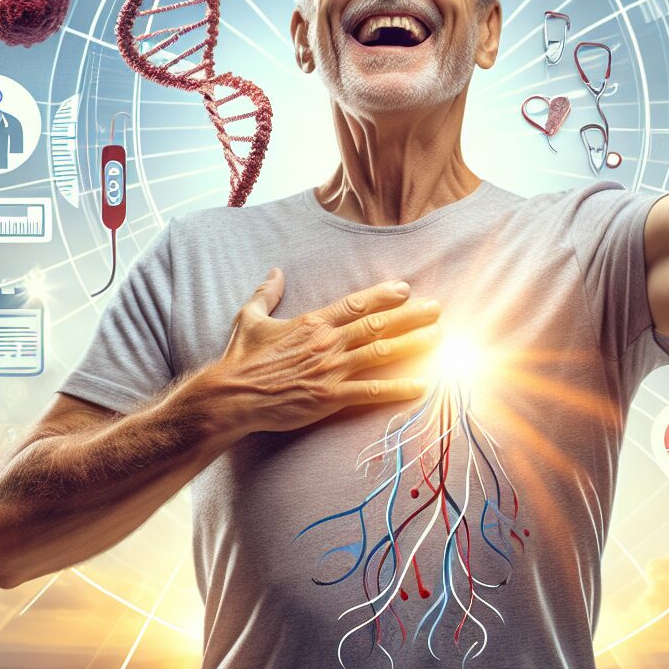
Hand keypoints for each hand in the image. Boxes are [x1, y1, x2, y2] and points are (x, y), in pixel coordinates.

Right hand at [212, 270, 441, 434]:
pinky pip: (371, 391)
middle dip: (411, 316)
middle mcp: (328, 342)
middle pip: (378, 324)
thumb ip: (266, 293)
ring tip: (438, 338)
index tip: (406, 289)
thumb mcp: (249, 318)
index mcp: (313, 322)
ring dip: (413, 344)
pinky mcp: (330, 397)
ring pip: (381, 352)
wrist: (230, 396)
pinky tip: (421, 384)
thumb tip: (274, 271)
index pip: (356, 304)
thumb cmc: (240, 359)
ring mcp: (331, 369)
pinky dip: (398, 387)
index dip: (384, 295)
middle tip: (437, 309)